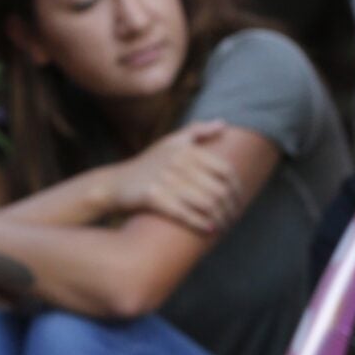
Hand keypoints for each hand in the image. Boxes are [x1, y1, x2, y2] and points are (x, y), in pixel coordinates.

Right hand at [110, 120, 243, 234]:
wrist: (115, 183)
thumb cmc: (147, 164)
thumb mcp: (170, 142)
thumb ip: (197, 131)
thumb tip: (224, 124)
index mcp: (186, 149)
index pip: (224, 169)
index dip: (236, 187)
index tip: (238, 200)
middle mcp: (177, 162)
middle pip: (218, 189)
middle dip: (229, 207)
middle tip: (232, 217)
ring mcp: (165, 179)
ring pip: (205, 203)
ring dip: (219, 218)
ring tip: (223, 225)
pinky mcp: (153, 197)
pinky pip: (185, 214)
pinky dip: (201, 224)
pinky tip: (209, 230)